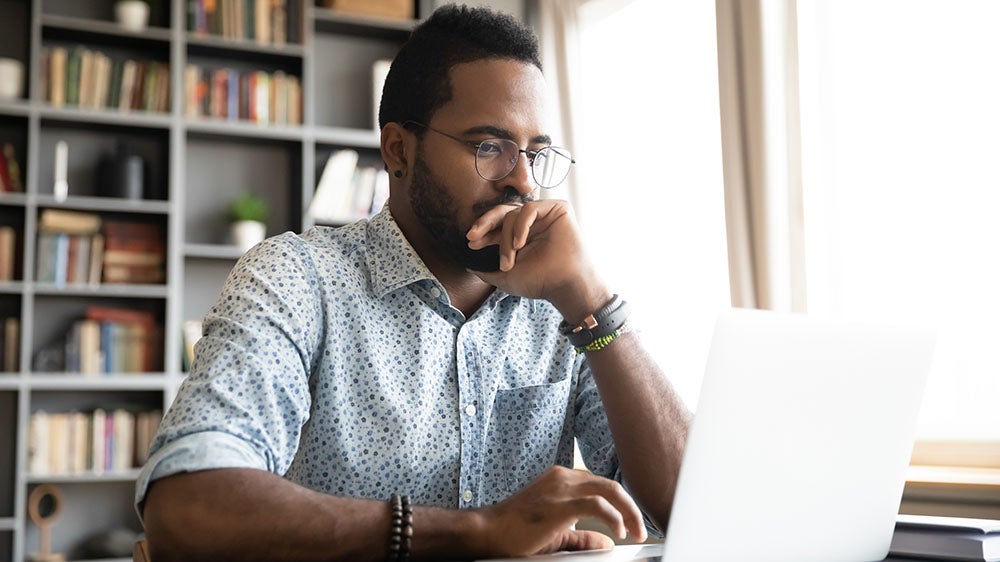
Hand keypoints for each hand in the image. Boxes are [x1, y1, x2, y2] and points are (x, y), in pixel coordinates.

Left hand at [467, 200, 609, 320]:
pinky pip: (530, 208)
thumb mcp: (505, 277)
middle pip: (502, 212)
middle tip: (473, 236)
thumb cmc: (540, 282)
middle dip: (484, 223)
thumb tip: (467, 266)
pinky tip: (520, 243)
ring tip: (510, 260)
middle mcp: (532, 223)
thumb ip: (486, 270)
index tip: (471, 243)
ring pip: (513, 214)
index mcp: (521, 235)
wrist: (564, 285)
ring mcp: (544, 215)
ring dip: (506, 238)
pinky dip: (521, 225)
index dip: (483, 232)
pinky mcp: (558, 209)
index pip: (497, 226)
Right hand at [472, 466, 647, 557]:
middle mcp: (563, 477)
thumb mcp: (556, 534)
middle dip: (630, 507)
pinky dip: (614, 518)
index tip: (631, 521)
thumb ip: (582, 536)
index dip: (620, 503)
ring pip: (609, 490)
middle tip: (640, 529)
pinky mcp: (560, 504)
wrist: (488, 532)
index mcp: (561, 479)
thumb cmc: (515, 531)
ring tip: (635, 532)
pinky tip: (619, 531)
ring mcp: (561, 488)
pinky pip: (597, 505)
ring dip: (628, 512)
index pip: (600, 485)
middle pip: (610, 485)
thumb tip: (607, 542)